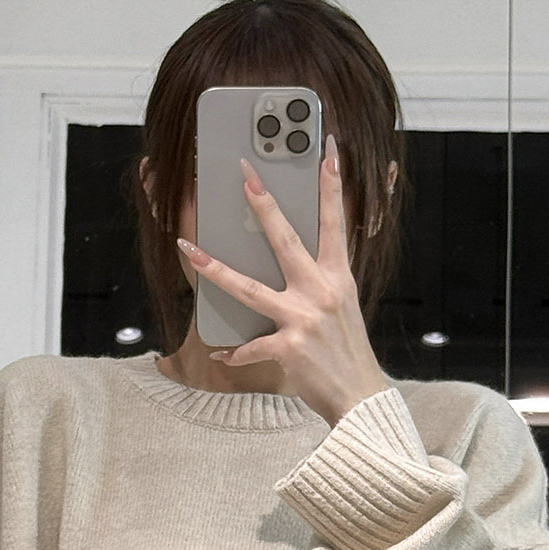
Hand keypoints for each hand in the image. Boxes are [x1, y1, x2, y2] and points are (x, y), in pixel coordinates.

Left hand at [176, 132, 391, 426]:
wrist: (360, 399)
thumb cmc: (347, 352)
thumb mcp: (343, 306)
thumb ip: (320, 281)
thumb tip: (291, 262)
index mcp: (338, 277)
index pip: (337, 221)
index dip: (332, 183)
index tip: (328, 149)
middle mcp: (321, 292)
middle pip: (285, 240)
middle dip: (263, 205)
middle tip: (244, 174)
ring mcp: (303, 319)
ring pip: (249, 288)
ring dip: (214, 268)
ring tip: (188, 249)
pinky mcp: (288, 348)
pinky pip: (251, 347)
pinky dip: (235, 352)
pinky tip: (221, 353)